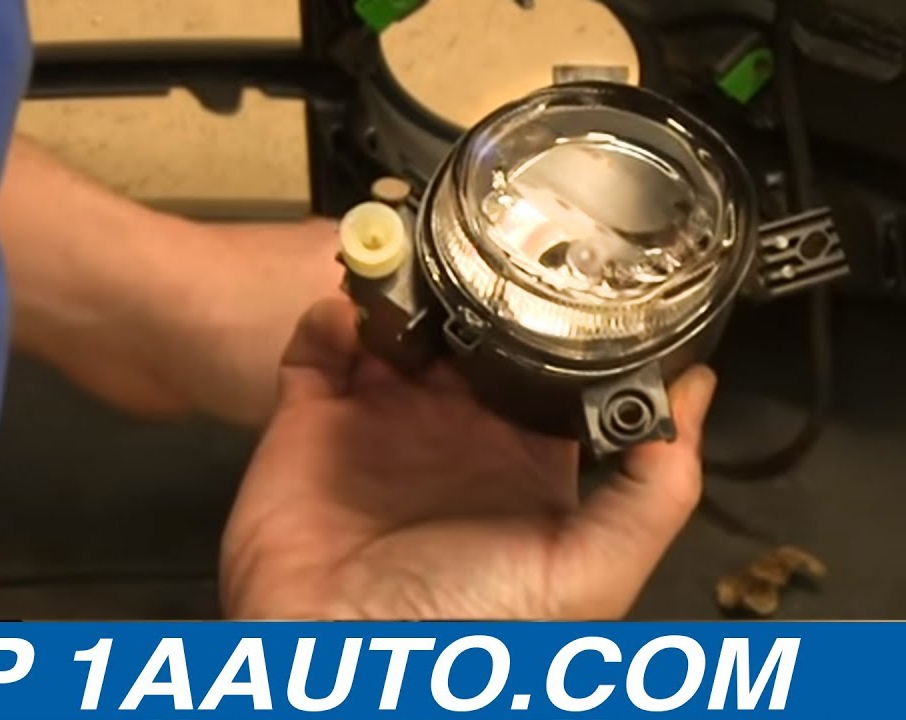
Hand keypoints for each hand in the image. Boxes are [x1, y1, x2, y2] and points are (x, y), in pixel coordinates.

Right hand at [221, 297, 716, 619]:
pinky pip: (317, 348)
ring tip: (412, 253)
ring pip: (394, 323)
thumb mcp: (590, 570)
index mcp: (520, 454)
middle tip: (477, 232)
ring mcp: (378, 419)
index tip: (560, 255)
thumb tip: (695, 393)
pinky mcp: (312, 420)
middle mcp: (451, 427)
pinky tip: (352, 310)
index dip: (549, 311)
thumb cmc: (471, 628)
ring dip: (401, 281)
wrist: (340, 657)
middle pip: (465, 327)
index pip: (542, 362)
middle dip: (469, 277)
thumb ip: (652, 491)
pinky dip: (330, 315)